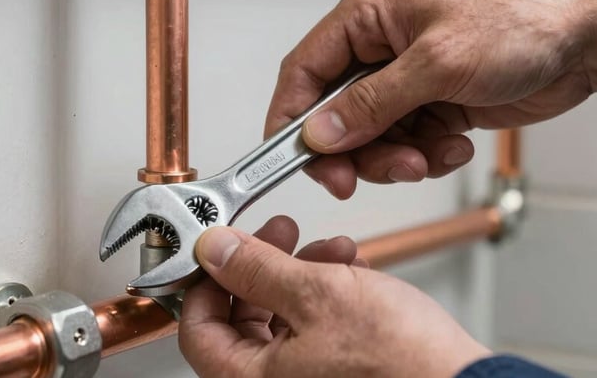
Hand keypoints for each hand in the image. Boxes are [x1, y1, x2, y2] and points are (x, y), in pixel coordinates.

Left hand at [179, 218, 490, 377]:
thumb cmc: (400, 360)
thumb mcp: (318, 294)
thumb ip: (257, 268)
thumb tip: (215, 249)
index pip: (197, 329)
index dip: (206, 279)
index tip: (223, 246)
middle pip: (240, 319)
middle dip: (264, 267)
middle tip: (281, 232)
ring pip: (281, 318)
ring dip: (301, 272)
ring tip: (333, 249)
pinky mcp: (337, 372)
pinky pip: (313, 328)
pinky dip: (326, 294)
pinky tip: (350, 270)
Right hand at [265, 0, 596, 197]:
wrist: (584, 39)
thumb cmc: (520, 21)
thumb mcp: (436, 64)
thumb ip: (371, 104)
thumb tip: (319, 133)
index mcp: (370, 13)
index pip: (305, 70)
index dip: (292, 118)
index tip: (292, 159)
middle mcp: (382, 46)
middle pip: (336, 113)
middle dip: (356, 150)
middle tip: (374, 173)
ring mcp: (407, 77)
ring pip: (372, 136)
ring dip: (396, 157)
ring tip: (429, 156)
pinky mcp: (432, 103)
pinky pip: (408, 143)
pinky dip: (427, 155)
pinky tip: (454, 146)